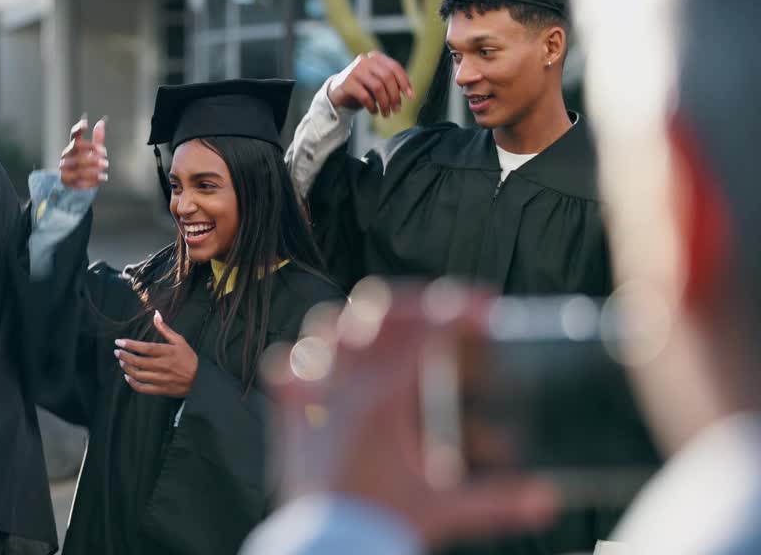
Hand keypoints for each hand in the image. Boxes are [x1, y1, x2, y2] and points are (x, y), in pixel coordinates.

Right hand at [59, 117, 107, 189]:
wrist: (75, 183)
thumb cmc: (86, 164)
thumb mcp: (93, 152)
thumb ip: (98, 139)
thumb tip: (102, 122)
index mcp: (73, 146)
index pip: (74, 134)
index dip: (78, 128)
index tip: (86, 125)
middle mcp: (66, 155)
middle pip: (76, 148)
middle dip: (91, 149)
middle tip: (105, 155)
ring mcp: (64, 168)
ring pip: (77, 165)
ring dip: (93, 166)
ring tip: (105, 167)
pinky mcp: (66, 180)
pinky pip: (79, 180)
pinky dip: (92, 179)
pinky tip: (102, 177)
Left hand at [115, 312, 198, 396]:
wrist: (201, 380)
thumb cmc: (189, 358)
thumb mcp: (179, 341)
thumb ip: (165, 329)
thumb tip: (156, 314)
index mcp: (167, 352)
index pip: (145, 348)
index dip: (130, 345)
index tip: (119, 342)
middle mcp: (163, 366)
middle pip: (138, 362)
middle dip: (124, 356)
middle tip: (117, 352)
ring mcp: (161, 379)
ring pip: (138, 375)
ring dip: (127, 368)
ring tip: (122, 362)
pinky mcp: (161, 389)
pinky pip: (143, 388)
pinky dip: (133, 384)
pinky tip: (128, 378)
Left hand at [270, 279, 557, 548]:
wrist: (323, 551)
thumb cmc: (376, 528)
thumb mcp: (445, 509)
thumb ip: (500, 500)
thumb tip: (546, 499)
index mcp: (383, 398)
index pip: (426, 329)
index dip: (460, 311)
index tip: (484, 310)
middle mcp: (342, 385)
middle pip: (376, 311)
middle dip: (416, 304)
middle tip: (445, 316)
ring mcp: (311, 394)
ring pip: (328, 326)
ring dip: (361, 323)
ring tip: (391, 331)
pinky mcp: (289, 413)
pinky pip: (287, 365)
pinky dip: (309, 358)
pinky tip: (329, 367)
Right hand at [326, 51, 414, 115]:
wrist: (337, 92)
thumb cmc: (363, 88)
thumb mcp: (378, 82)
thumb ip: (391, 83)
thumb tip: (410, 94)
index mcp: (375, 58)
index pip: (394, 67)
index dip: (404, 82)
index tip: (410, 97)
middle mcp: (365, 61)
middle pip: (387, 77)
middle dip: (395, 95)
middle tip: (397, 110)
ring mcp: (355, 71)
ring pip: (377, 87)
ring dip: (385, 103)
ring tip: (386, 114)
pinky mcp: (347, 83)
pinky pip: (365, 96)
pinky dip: (372, 106)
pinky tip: (374, 112)